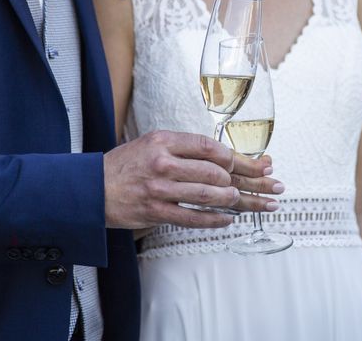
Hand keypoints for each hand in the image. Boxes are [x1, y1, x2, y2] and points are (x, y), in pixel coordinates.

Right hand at [103, 131, 279, 229]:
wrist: (89, 189)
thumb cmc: (125, 165)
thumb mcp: (152, 144)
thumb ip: (184, 148)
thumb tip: (224, 157)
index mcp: (164, 141)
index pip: (211, 147)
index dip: (239, 157)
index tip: (260, 164)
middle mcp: (163, 163)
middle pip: (216, 171)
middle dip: (249, 180)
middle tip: (271, 185)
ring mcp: (160, 189)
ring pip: (208, 194)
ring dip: (236, 200)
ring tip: (255, 202)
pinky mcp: (155, 212)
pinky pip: (193, 217)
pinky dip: (215, 219)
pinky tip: (229, 219)